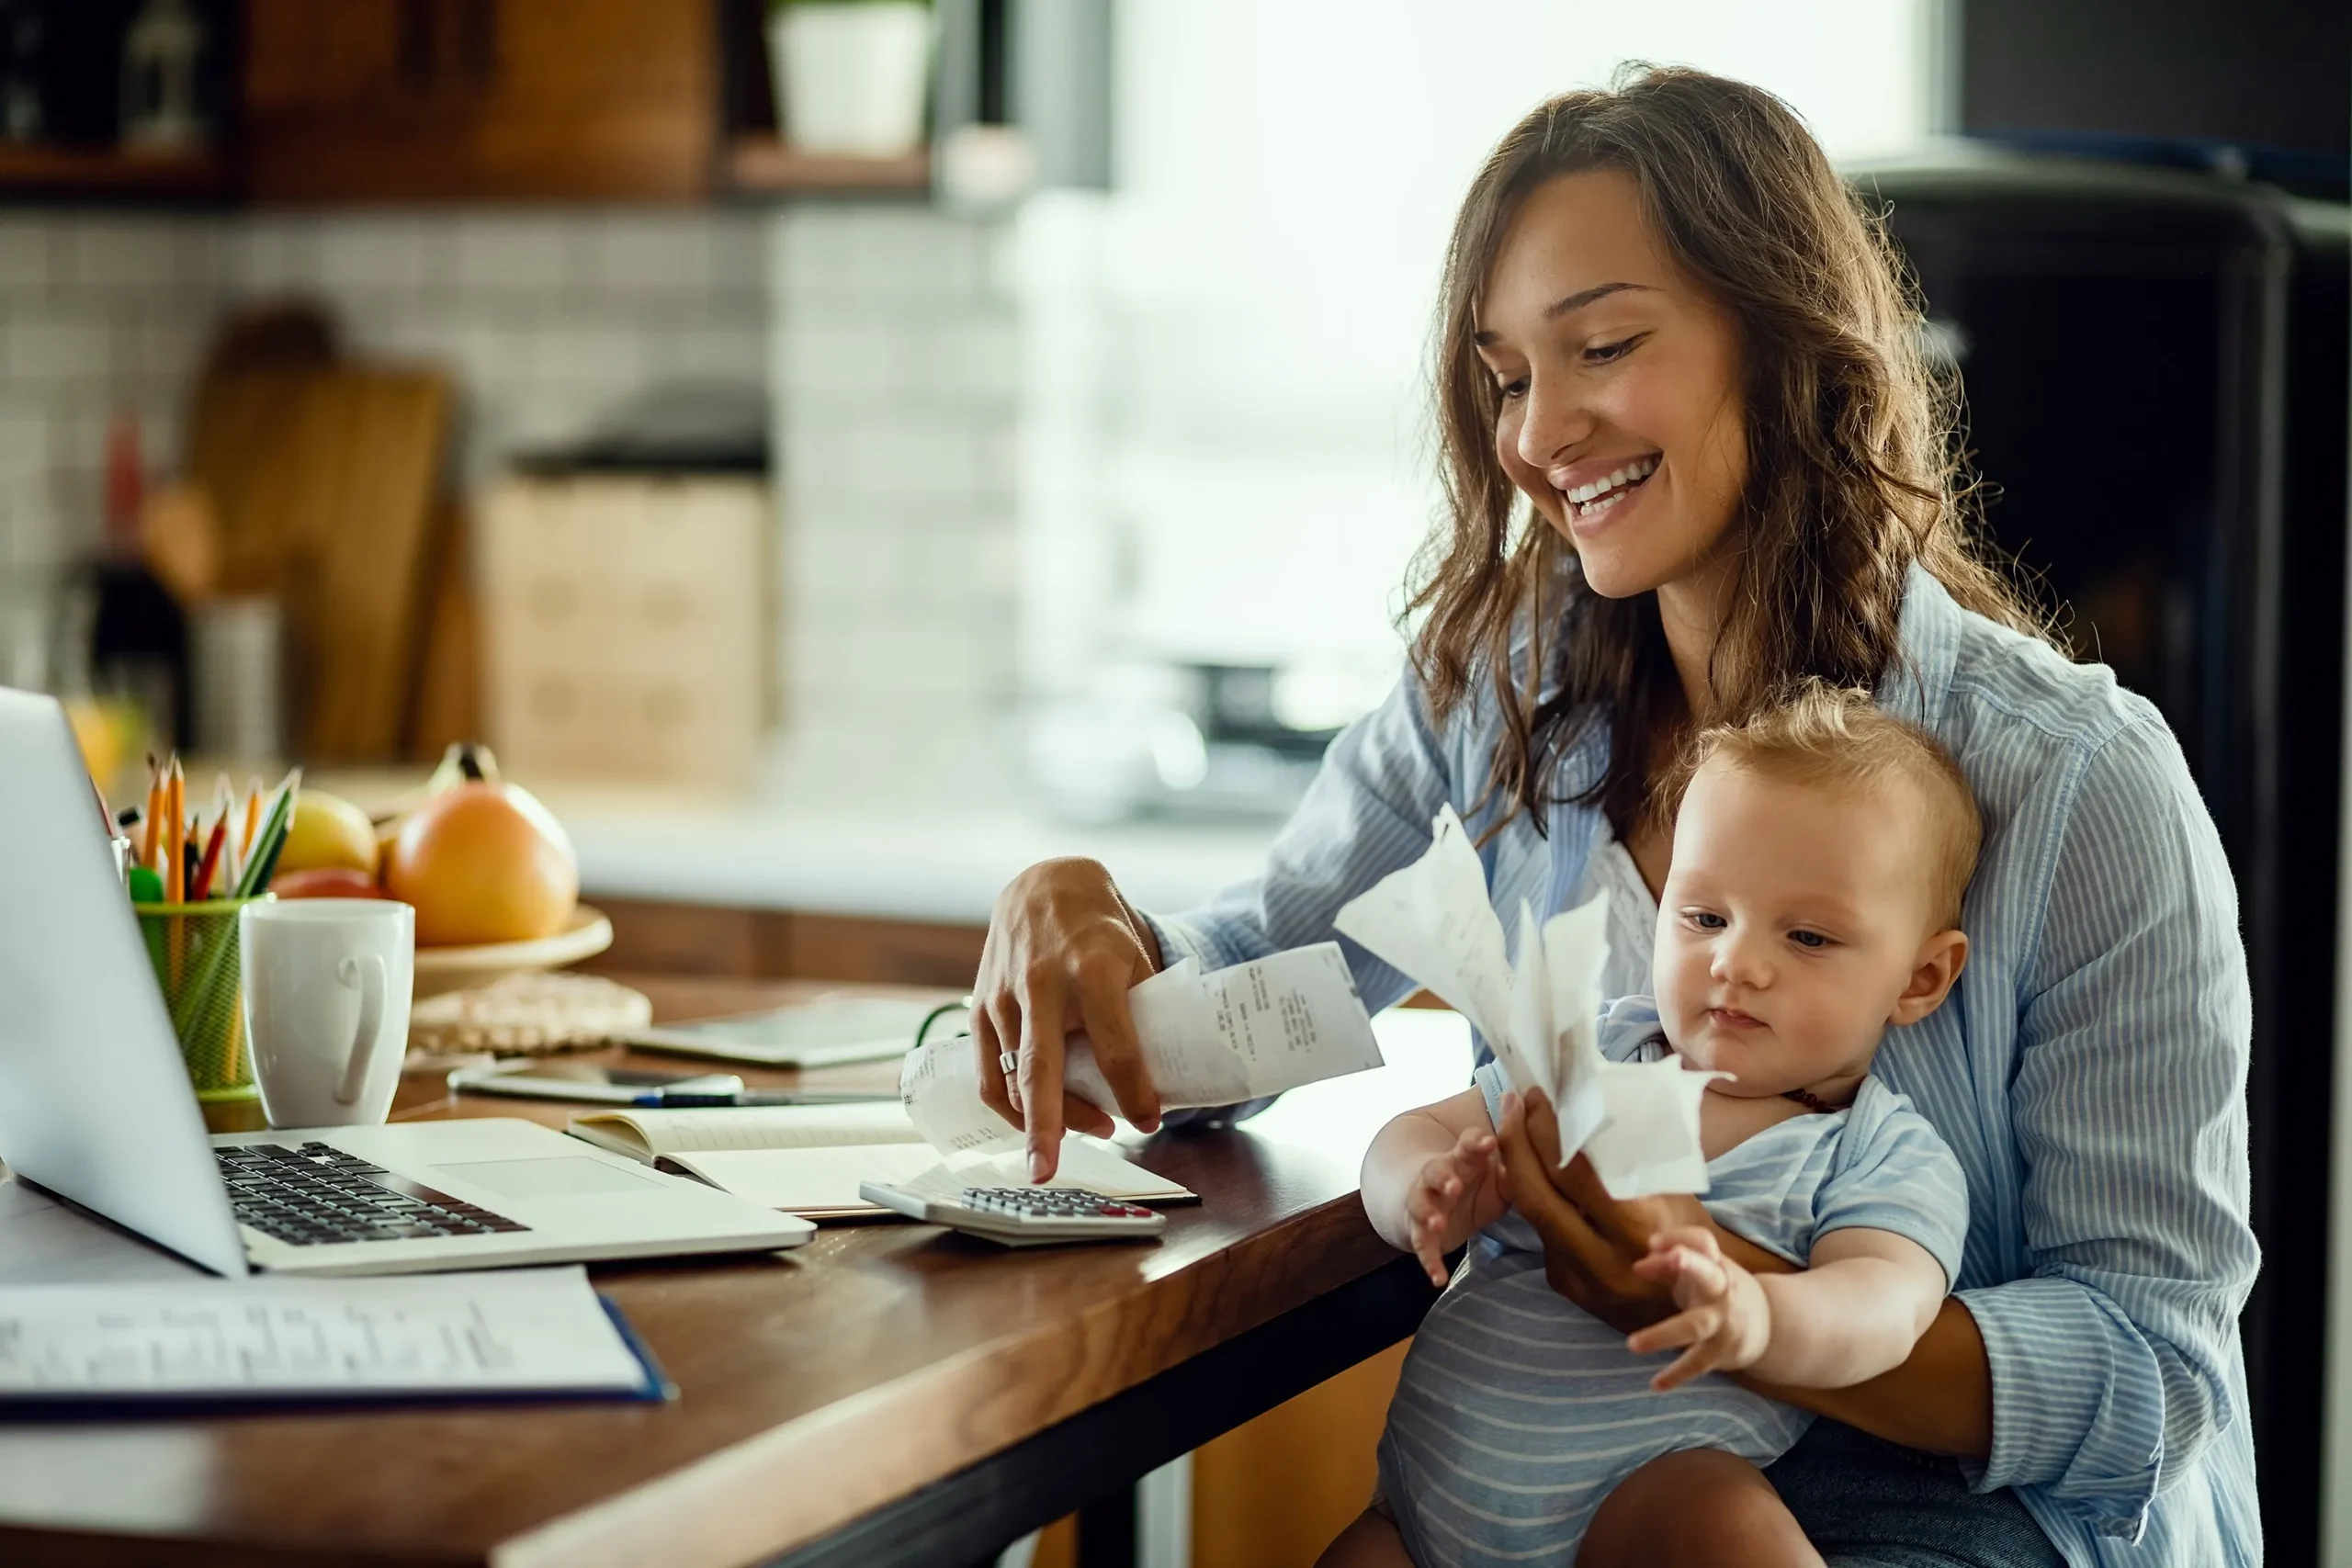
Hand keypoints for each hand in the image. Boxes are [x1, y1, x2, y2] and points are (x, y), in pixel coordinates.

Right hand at [972, 858, 1164, 1180]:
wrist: (1044, 886)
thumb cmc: (1099, 930)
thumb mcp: (1135, 958)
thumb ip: (1145, 1013)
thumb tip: (1164, 1080)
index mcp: (1091, 970)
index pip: (1115, 1045)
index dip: (1134, 1090)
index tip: (1151, 1118)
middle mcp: (1041, 983)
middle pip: (1043, 1066)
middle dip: (1046, 1124)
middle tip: (1048, 1171)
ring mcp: (1003, 995)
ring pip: (1015, 1078)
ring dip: (1045, 1119)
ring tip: (1081, 1133)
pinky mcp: (979, 1007)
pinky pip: (989, 1072)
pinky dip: (1010, 1106)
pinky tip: (1035, 1122)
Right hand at [1403, 1126, 1505, 1286]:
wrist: (1436, 1204)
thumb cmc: (1475, 1187)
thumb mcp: (1498, 1181)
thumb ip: (1513, 1176)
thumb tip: (1540, 1170)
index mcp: (1462, 1159)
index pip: (1466, 1144)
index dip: (1476, 1143)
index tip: (1489, 1143)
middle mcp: (1438, 1177)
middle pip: (1435, 1171)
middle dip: (1443, 1178)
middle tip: (1455, 1186)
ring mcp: (1426, 1203)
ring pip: (1420, 1204)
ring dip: (1427, 1213)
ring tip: (1438, 1223)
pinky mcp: (1420, 1231)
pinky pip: (1421, 1246)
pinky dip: (1428, 1262)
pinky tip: (1439, 1279)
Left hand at [1492, 1089, 1680, 1332]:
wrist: (1698, 1303)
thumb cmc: (1690, 1232)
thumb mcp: (1673, 1192)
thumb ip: (1629, 1162)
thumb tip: (1583, 1109)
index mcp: (1637, 1232)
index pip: (1574, 1175)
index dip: (1547, 1132)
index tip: (1535, 1097)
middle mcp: (1604, 1262)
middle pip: (1536, 1196)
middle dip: (1515, 1144)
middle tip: (1511, 1102)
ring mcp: (1580, 1281)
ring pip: (1532, 1216)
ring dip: (1516, 1168)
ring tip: (1515, 1126)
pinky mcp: (1566, 1287)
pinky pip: (1542, 1234)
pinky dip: (1536, 1197)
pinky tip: (1532, 1169)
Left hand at [1626, 1226, 1770, 1389]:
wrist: (1769, 1324)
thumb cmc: (1719, 1288)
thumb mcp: (1701, 1270)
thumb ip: (1669, 1263)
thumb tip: (1641, 1261)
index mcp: (1715, 1264)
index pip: (1701, 1241)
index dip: (1679, 1238)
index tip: (1653, 1243)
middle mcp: (1722, 1290)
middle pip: (1707, 1274)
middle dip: (1689, 1264)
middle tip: (1673, 1258)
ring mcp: (1722, 1322)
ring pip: (1695, 1326)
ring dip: (1664, 1334)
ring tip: (1632, 1344)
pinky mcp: (1721, 1351)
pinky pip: (1697, 1364)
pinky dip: (1677, 1375)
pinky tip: (1655, 1385)